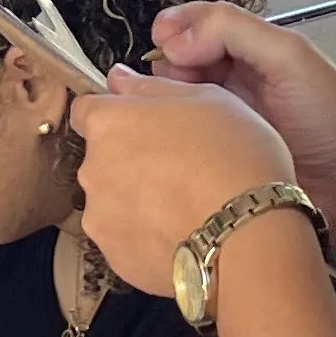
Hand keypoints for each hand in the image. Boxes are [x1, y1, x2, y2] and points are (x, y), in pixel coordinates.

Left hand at [66, 68, 298, 298]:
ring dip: (137, 199)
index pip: (87, 110)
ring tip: (185, 204)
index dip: (116, 115)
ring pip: (113, 200)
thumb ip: (151, 87)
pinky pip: (125, 238)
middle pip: (102, 158)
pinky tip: (182, 231)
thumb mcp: (206, 99)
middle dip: (130, 159)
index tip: (142, 124)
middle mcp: (93, 169)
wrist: (247, 235)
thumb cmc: (234, 158)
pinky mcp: (115, 257)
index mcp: (109, 123)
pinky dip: (146, 234)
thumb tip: (119, 79)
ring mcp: (100, 217)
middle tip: (178, 165)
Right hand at [149, 3, 335, 262]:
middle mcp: (236, 81)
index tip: (161, 39)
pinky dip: (169, 135)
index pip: (200, 25)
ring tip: (165, 110)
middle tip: (171, 81)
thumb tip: (173, 40)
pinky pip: (181, 139)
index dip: (177, 28)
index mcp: (253, 50)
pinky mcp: (215, 158)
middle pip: (181, 62)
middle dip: (167, 66)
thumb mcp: (288, 57)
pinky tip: (167, 138)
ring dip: (165, 101)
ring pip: (177, 101)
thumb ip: (232, 30)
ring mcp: (225, 121)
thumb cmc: (331, 119)